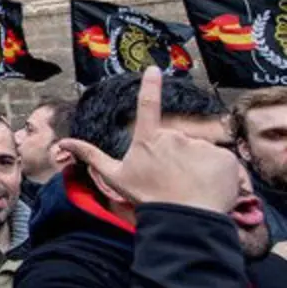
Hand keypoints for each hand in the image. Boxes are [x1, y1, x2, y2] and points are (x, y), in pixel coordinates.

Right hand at [58, 68, 240, 213]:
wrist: (183, 218)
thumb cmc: (148, 198)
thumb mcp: (115, 177)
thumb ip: (91, 156)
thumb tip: (63, 142)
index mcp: (148, 140)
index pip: (147, 106)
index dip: (150, 86)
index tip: (153, 69)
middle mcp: (173, 137)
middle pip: (178, 142)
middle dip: (178, 157)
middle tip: (174, 181)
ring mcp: (199, 145)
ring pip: (200, 152)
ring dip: (198, 166)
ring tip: (191, 187)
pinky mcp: (223, 156)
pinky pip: (220, 161)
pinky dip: (217, 173)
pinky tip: (208, 187)